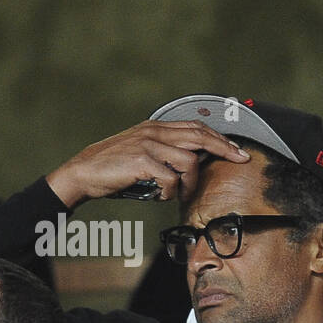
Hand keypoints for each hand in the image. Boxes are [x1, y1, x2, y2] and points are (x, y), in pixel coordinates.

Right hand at [44, 120, 250, 208]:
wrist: (82, 173)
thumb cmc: (114, 168)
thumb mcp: (142, 153)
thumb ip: (165, 152)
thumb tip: (193, 163)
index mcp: (155, 127)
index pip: (196, 127)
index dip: (219, 138)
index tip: (236, 150)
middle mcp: (154, 131)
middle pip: (200, 136)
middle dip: (224, 148)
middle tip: (240, 159)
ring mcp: (148, 144)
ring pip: (190, 160)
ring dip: (190, 183)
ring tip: (178, 193)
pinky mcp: (142, 160)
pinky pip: (171, 178)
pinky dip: (171, 191)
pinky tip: (161, 195)